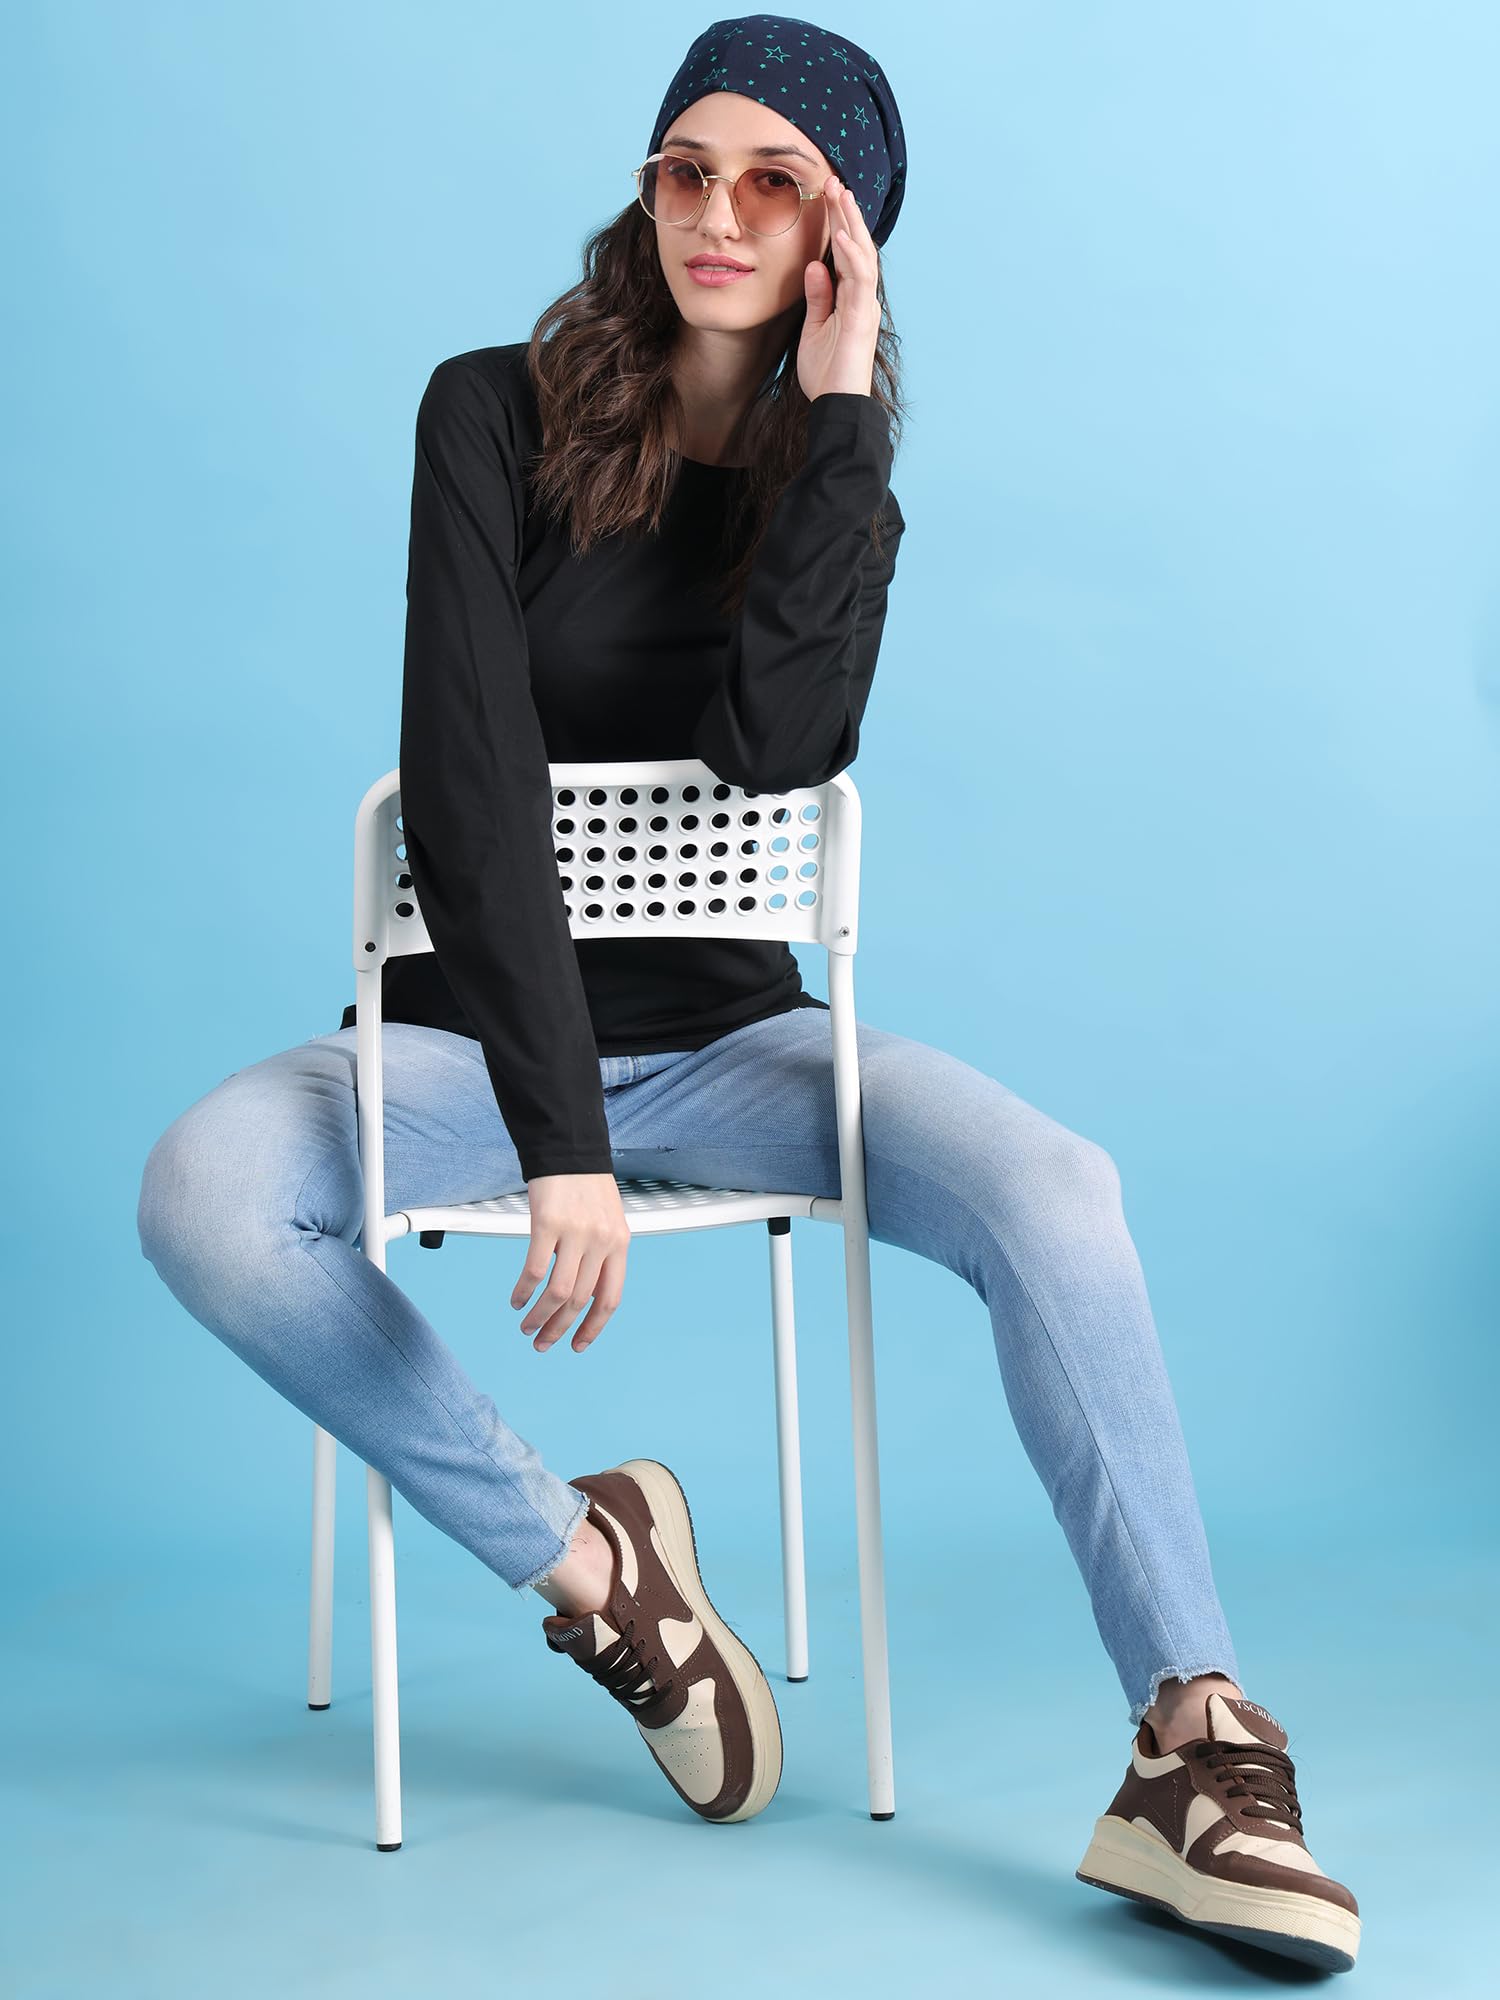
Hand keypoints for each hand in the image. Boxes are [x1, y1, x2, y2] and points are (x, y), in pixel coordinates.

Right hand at [511, 1172, 630, 1353]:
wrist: (570, 1150)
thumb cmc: (587, 1187)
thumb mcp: (608, 1223)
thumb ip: (602, 1257)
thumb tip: (588, 1296)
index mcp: (620, 1244)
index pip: (610, 1299)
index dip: (593, 1327)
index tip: (578, 1345)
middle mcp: (601, 1242)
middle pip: (581, 1301)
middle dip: (559, 1328)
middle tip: (542, 1344)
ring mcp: (575, 1233)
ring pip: (558, 1292)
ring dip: (540, 1316)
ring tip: (527, 1327)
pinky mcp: (547, 1224)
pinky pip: (535, 1269)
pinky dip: (524, 1290)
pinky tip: (516, 1300)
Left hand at [797, 174, 879, 402]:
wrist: (836, 405)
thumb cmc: (826, 373)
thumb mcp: (814, 327)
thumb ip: (817, 296)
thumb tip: (815, 266)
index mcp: (850, 298)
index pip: (846, 253)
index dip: (838, 224)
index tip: (827, 196)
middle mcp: (862, 298)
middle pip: (858, 247)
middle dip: (846, 214)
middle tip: (835, 182)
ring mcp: (864, 307)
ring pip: (863, 256)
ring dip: (852, 225)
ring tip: (841, 196)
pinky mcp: (862, 318)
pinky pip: (860, 281)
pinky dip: (852, 257)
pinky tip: (843, 236)